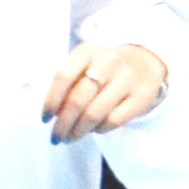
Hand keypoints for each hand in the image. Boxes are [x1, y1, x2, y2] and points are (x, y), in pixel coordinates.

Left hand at [42, 41, 168, 143]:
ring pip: (95, 113)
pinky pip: (114, 120)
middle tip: (56, 137)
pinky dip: (99, 129)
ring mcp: (127, 79)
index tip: (45, 118)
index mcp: (86, 51)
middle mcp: (108, 62)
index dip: (51, 101)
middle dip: (64, 123)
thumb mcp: (83, 64)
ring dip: (79, 130)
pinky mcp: (142, 96)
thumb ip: (65, 82)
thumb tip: (48, 112)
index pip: (63, 77)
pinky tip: (93, 130)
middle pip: (78, 99)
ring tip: (71, 137)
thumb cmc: (101, 69)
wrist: (143, 66)